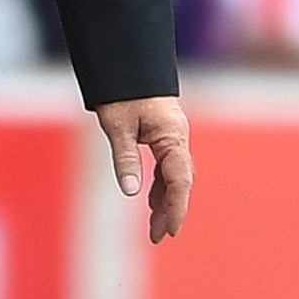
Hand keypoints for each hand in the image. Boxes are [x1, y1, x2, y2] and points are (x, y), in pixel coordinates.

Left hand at [96, 95, 191, 243]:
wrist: (128, 61)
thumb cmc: (123, 91)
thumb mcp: (118, 125)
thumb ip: (125, 158)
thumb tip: (131, 192)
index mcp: (172, 136)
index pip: (180, 179)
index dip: (176, 207)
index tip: (170, 231)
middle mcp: (178, 137)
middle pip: (180, 181)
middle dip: (171, 210)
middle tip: (158, 237)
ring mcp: (173, 136)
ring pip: (174, 176)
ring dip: (165, 201)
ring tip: (154, 228)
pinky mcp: (164, 134)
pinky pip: (167, 166)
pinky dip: (160, 186)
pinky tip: (151, 202)